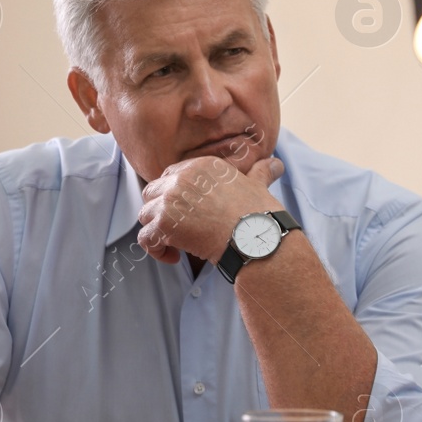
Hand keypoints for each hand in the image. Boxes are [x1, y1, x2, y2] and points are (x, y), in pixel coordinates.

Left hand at [138, 156, 285, 263]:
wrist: (257, 239)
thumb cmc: (260, 215)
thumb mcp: (259, 186)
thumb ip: (261, 173)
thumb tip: (275, 165)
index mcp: (202, 166)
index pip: (171, 175)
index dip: (174, 195)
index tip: (186, 212)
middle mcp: (182, 179)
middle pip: (153, 192)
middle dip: (161, 211)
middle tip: (179, 228)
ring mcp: (170, 201)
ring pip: (146, 214)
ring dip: (158, 230)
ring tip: (177, 244)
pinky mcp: (164, 226)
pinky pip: (145, 238)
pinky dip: (155, 250)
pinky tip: (174, 257)